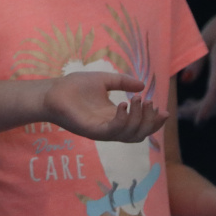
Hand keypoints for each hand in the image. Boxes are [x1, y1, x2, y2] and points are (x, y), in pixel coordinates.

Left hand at [43, 72, 166, 142]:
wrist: (52, 91)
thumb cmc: (74, 86)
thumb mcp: (103, 80)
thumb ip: (122, 82)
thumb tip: (142, 85)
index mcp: (115, 117)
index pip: (140, 126)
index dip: (154, 122)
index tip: (163, 110)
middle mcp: (111, 127)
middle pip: (139, 134)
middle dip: (150, 122)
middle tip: (149, 104)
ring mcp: (102, 131)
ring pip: (129, 135)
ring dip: (138, 119)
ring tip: (136, 100)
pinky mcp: (91, 131)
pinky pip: (112, 131)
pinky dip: (122, 120)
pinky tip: (123, 104)